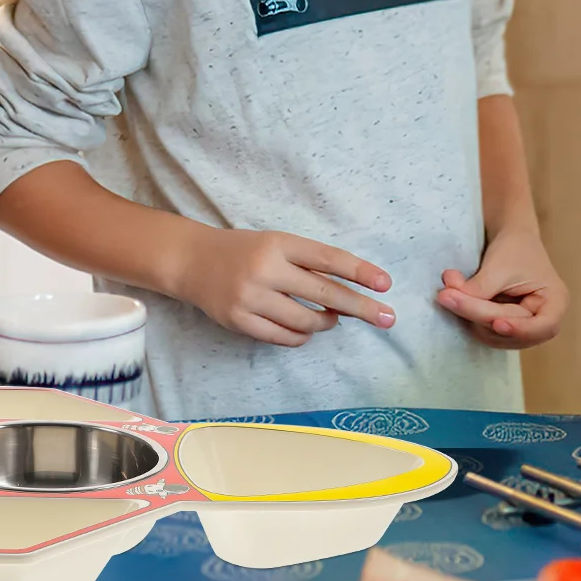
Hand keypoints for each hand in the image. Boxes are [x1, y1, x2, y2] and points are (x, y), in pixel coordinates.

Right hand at [175, 228, 394, 347]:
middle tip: (388, 317)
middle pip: (323, 293)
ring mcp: (250, 298)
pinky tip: (307, 329)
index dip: (359, 271)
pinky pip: (283, 337)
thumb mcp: (276, 244)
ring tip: (332, 318)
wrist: (192, 261)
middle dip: (360, 307)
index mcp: (279, 243)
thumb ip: (307, 265)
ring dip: (327, 322)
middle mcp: (265, 269)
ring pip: (305, 321)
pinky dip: (302, 336)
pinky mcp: (239, 321)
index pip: (327, 258)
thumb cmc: (244, 251)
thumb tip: (349, 296)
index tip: (385, 284)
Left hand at [437, 223, 567, 348]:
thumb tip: (449, 298)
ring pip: (494, 335)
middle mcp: (543, 320)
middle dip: (478, 313)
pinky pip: (486, 331)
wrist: (510, 236)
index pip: (543, 327)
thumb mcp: (500, 265)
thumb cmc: (514, 247)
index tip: (497, 323)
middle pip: (511, 330)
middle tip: (445, 295)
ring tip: (448, 292)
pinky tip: (456, 300)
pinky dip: (469, 317)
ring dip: (469, 316)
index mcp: (555, 303)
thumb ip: (479, 288)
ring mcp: (523, 326)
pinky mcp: (505, 326)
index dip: (520, 329)